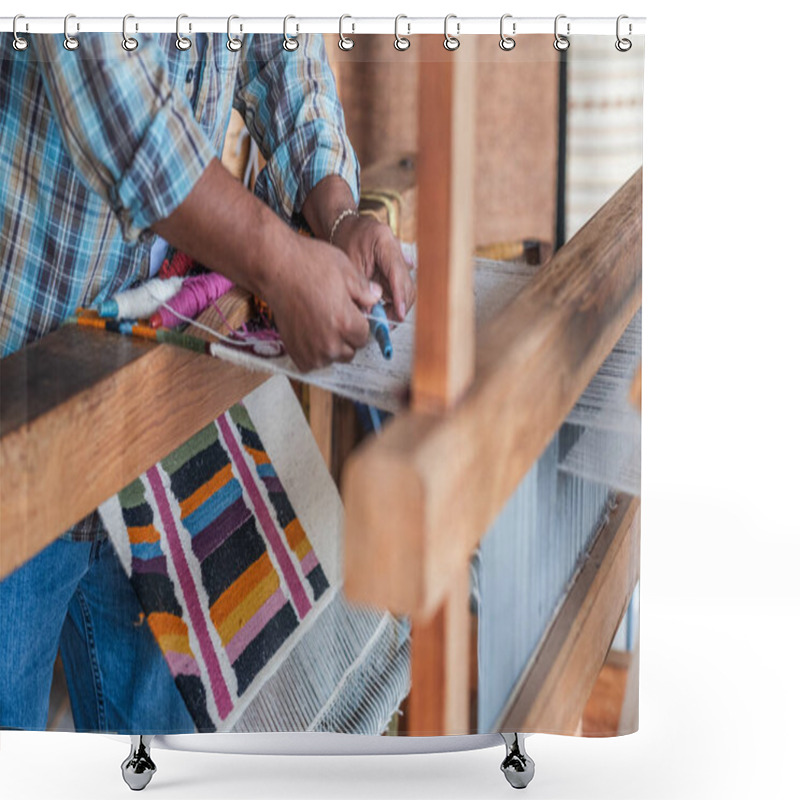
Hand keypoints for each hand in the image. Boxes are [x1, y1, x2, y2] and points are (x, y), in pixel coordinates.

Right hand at [264, 232, 381, 371]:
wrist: (274, 268)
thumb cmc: (309, 265)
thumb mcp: (345, 270)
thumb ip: (365, 290)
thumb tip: (377, 298)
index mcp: (347, 324)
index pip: (365, 336)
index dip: (359, 322)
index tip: (350, 312)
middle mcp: (330, 343)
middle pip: (350, 351)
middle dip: (347, 337)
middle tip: (334, 316)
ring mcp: (311, 351)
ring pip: (332, 358)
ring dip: (331, 346)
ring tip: (320, 322)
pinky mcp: (295, 353)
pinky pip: (313, 363)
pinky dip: (313, 352)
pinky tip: (310, 332)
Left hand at [333, 215, 415, 320]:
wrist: (344, 226)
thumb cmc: (344, 239)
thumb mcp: (349, 263)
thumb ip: (360, 287)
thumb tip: (370, 314)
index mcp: (384, 242)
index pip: (397, 273)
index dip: (399, 297)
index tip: (398, 315)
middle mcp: (396, 250)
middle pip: (406, 284)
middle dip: (399, 306)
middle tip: (387, 323)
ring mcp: (398, 259)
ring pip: (405, 289)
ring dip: (397, 306)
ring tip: (383, 320)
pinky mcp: (394, 269)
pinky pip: (398, 289)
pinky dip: (392, 302)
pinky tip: (384, 313)